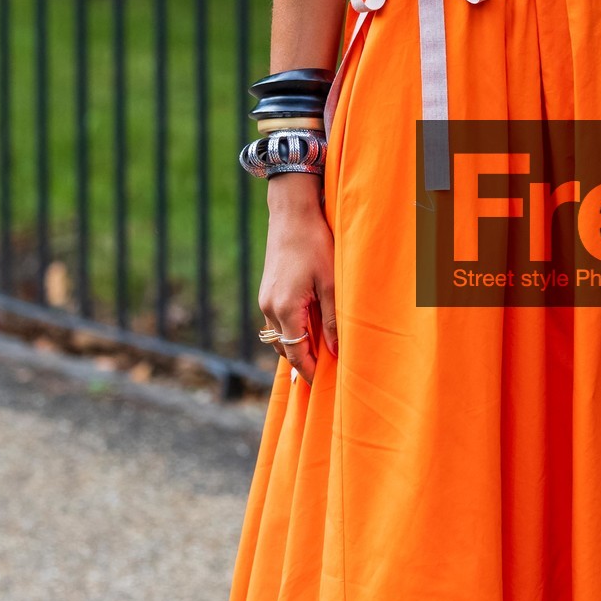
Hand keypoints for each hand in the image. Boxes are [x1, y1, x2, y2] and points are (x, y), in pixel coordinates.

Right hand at [259, 175, 336, 384]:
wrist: (292, 214)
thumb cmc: (316, 244)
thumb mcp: (331, 283)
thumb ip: (332, 320)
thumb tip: (335, 351)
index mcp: (285, 308)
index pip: (296, 353)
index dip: (309, 372)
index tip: (323, 386)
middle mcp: (269, 307)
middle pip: (285, 348)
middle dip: (303, 362)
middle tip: (325, 373)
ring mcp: (265, 299)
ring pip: (279, 335)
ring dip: (296, 346)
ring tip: (319, 354)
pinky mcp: (267, 291)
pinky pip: (276, 321)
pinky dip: (290, 331)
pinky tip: (309, 329)